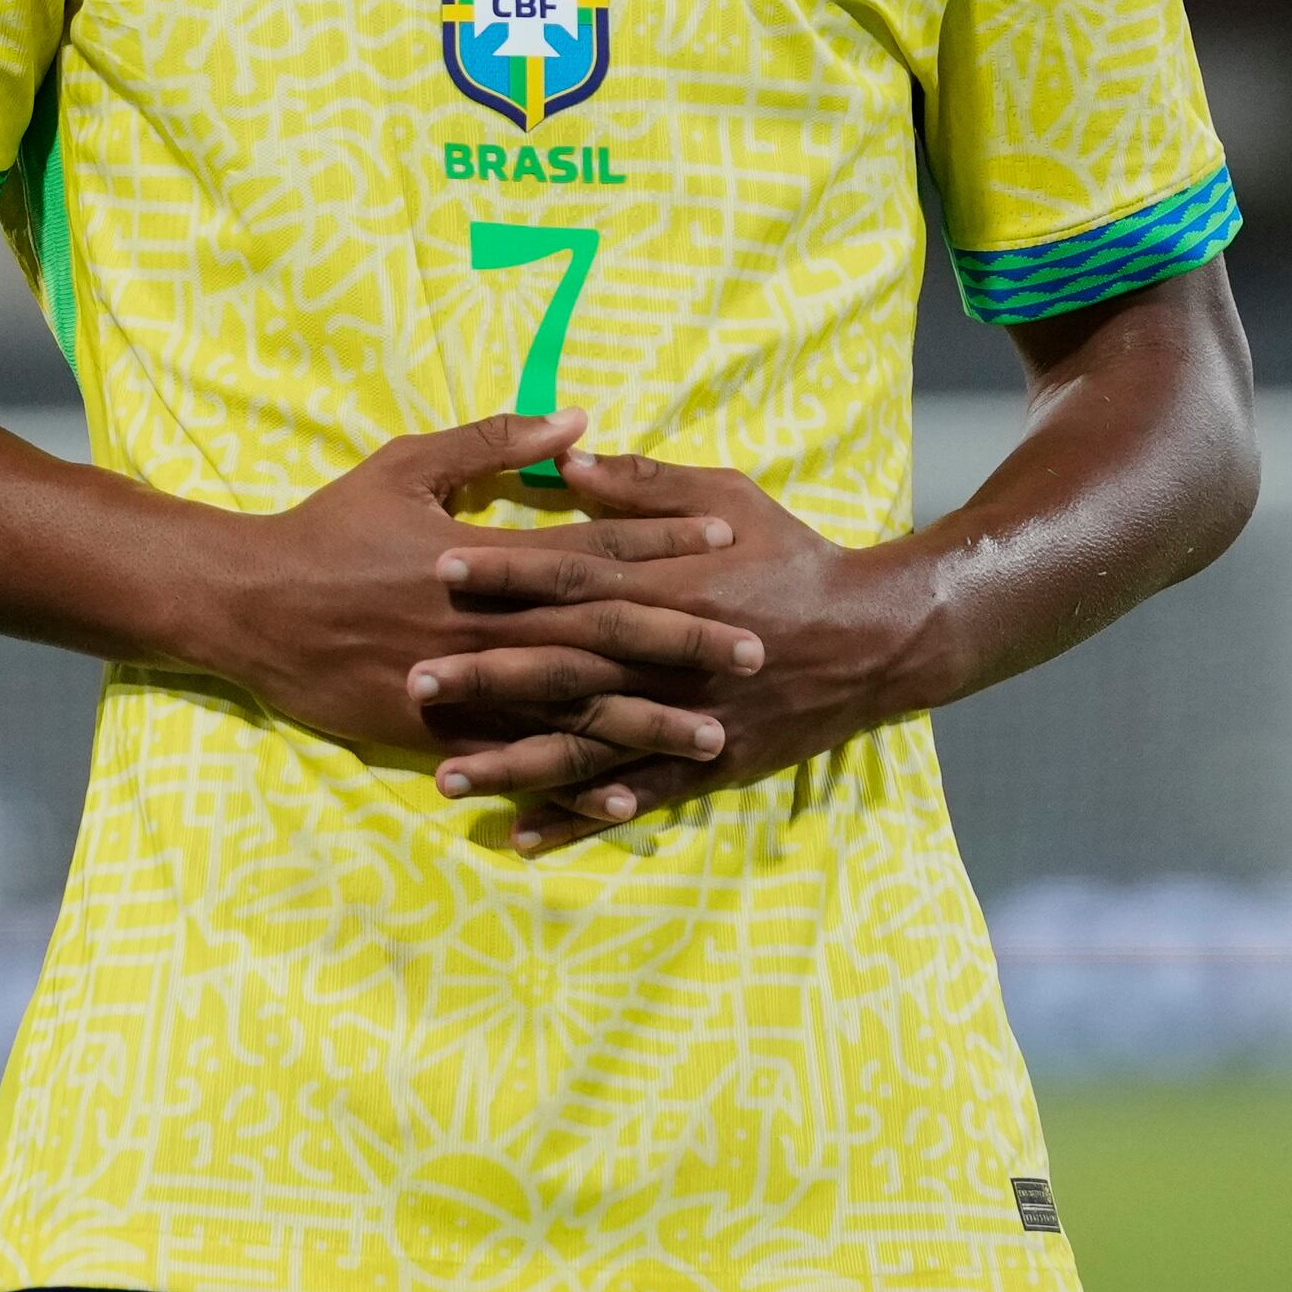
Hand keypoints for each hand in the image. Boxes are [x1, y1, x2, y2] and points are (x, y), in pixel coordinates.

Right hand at [175, 410, 760, 768]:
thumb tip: (575, 422)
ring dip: (648, 720)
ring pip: (572, 706)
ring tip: (716, 731)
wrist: (248, 602)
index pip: (592, 545)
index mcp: (484, 555)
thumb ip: (490, 442)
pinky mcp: (435, 729)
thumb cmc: (327, 528)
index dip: (662, 541)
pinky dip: (574, 782)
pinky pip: (519, 759)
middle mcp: (483, 621)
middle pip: (602, 632)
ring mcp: (462, 681)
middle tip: (755, 648)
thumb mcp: (403, 464)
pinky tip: (628, 799)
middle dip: (683, 639)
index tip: (727, 541)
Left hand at [429, 450, 938, 850]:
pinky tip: (529, 832)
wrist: (879, 636)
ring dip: (515, 762)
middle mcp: (665, 655)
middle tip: (412, 681)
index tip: (441, 569)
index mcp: (664, 585)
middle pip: (561, 664)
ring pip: (586, 743)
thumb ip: (642, 482)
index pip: (569, 574)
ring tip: (446, 780)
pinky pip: (635, 794)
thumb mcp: (726, 496)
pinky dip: (584, 815)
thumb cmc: (795, 555)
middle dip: (485, 675)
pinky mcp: (707, 762)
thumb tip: (562, 459)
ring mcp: (685, 715)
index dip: (505, 571)